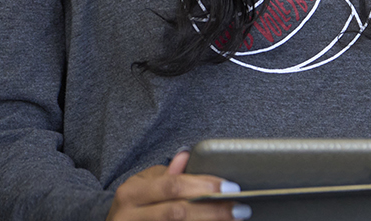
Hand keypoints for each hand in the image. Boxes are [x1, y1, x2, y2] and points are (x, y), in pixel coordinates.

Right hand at [107, 150, 247, 220]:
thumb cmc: (133, 204)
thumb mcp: (142, 184)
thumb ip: (167, 174)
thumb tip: (188, 155)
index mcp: (132, 193)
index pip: (172, 186)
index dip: (203, 186)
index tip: (231, 187)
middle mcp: (130, 216)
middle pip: (178, 212)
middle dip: (213, 210)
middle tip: (240, 208)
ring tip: (235, 219)